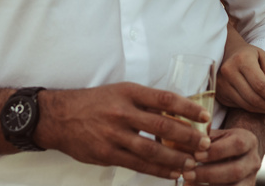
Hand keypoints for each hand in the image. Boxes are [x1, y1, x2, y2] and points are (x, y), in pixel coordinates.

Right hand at [36, 82, 211, 179]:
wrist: (59, 116)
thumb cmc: (95, 102)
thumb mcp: (120, 92)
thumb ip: (146, 101)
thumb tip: (178, 111)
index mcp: (129, 92)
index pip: (165, 99)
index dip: (188, 108)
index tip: (205, 117)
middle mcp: (122, 112)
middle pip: (162, 126)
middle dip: (188, 137)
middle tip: (205, 144)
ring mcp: (114, 134)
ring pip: (152, 150)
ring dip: (176, 158)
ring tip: (193, 163)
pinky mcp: (106, 153)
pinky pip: (137, 164)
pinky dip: (157, 170)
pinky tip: (172, 173)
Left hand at [184, 127, 261, 185]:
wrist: (237, 154)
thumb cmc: (221, 143)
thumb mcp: (216, 136)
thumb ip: (203, 140)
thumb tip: (183, 145)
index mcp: (248, 140)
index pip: (237, 144)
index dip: (216, 151)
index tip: (196, 155)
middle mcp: (253, 161)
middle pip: (236, 170)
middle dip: (209, 174)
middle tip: (187, 174)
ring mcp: (251, 179)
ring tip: (188, 183)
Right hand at [217, 43, 264, 115]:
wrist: (227, 52)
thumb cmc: (250, 55)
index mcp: (242, 60)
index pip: (261, 85)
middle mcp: (229, 72)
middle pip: (253, 98)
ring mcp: (221, 84)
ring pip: (246, 105)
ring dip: (263, 110)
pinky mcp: (219, 93)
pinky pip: (239, 106)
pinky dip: (253, 109)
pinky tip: (262, 106)